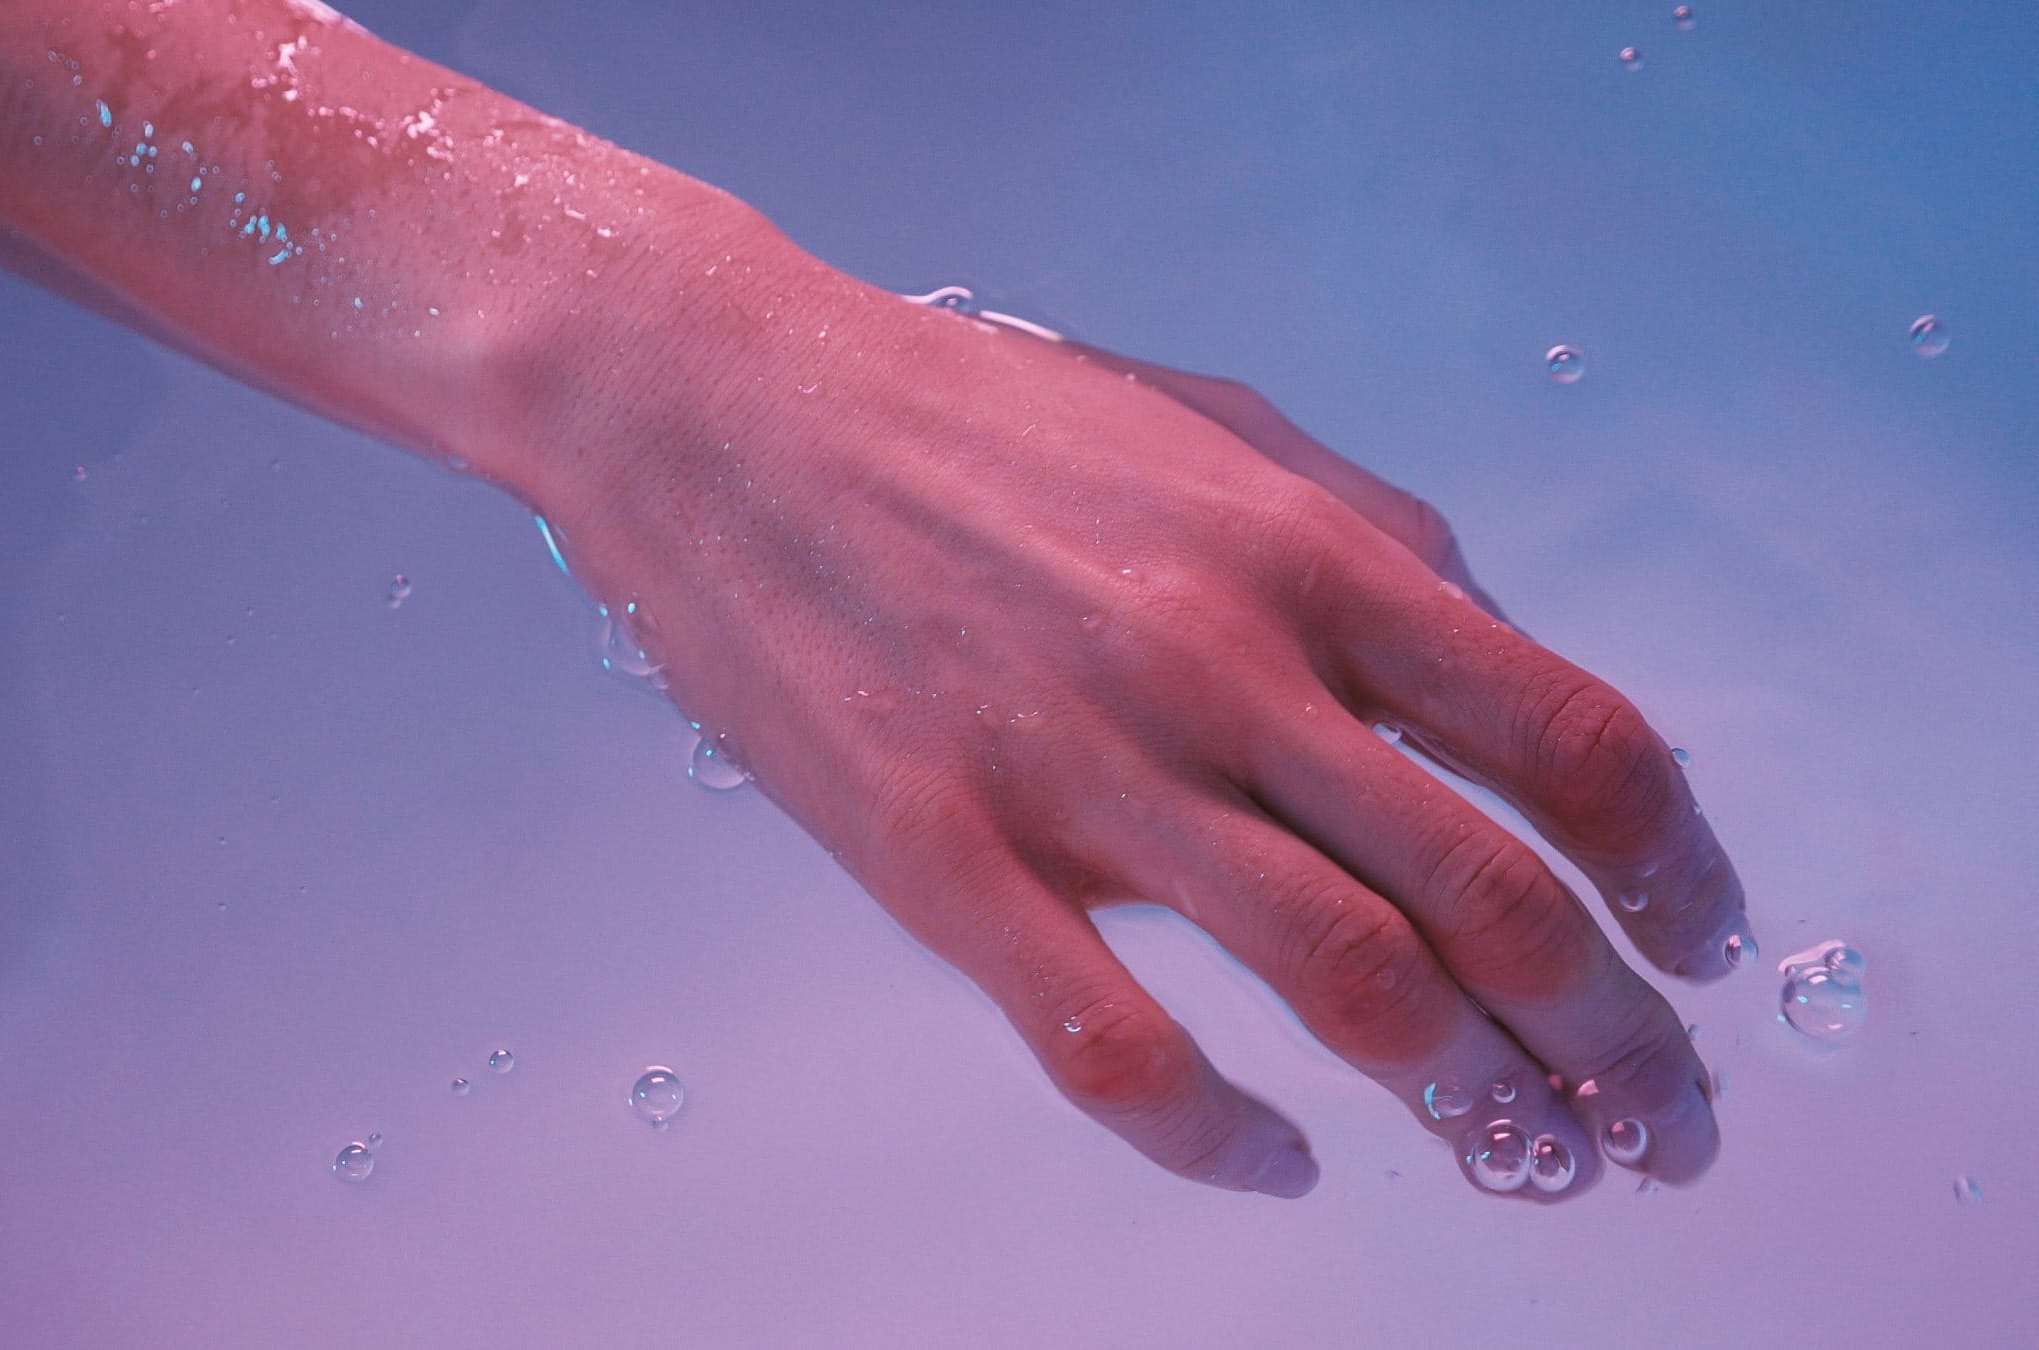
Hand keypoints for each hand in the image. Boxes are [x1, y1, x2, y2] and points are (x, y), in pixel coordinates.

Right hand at [533, 235, 1751, 1202]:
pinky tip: (1277, 1166)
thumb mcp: (1218, 426)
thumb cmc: (978, 418)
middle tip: (1660, 1121)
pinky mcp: (940, 855)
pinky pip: (1112, 1043)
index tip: (1706, 945)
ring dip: (1474, 1105)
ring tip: (1528, 1162)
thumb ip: (1378, 539)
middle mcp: (1224, 662)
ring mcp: (1081, 767)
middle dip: (1615, 1038)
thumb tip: (1501, 670)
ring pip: (1343, 983)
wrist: (727, 407)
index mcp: (1308, 554)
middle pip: (1492, 894)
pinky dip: (1220, 1139)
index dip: (1676, 869)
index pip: (1569, 736)